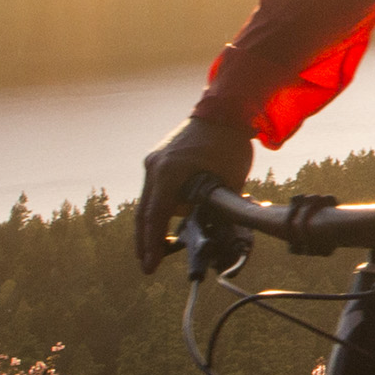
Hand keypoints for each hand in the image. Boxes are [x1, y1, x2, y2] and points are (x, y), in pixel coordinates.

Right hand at [133, 114, 255, 273]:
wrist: (226, 109)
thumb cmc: (229, 143)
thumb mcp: (229, 181)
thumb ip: (219, 207)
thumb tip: (218, 233)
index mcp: (169, 172)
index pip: (155, 216)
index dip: (152, 244)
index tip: (149, 266)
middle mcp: (155, 166)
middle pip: (145, 212)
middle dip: (147, 241)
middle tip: (148, 265)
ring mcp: (155, 160)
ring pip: (151, 201)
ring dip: (156, 223)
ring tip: (161, 248)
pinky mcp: (160, 158)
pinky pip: (157, 188)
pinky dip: (162, 206)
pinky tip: (168, 221)